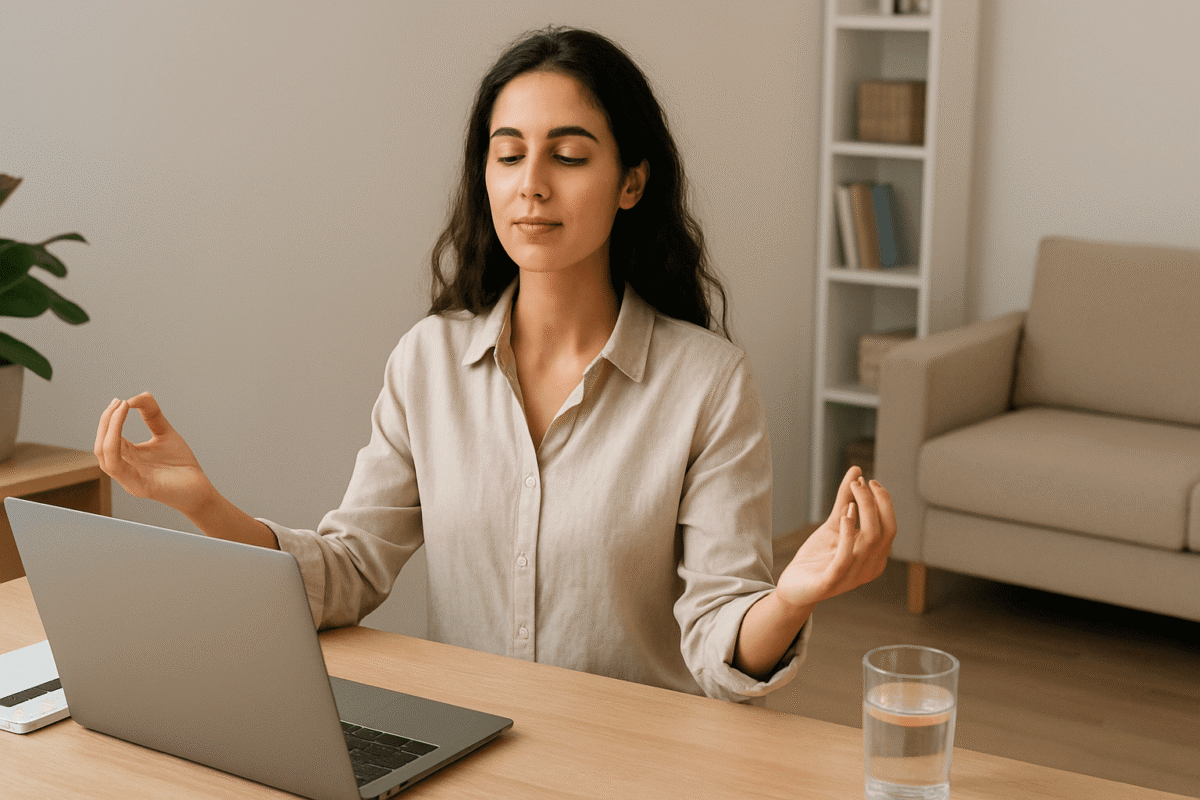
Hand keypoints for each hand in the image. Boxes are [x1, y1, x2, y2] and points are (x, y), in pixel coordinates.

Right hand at [94, 392, 214, 516]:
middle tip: (118, 402)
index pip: (107, 437)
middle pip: (101, 445)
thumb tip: (138, 396)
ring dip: (109, 430)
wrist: (201, 489)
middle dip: (106, 421)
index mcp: (128, 457)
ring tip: (120, 410)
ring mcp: (129, 479)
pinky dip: (115, 446)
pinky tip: (124, 432)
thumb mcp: (165, 433)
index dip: (109, 418)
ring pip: (104, 455)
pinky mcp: (140, 487)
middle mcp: (125, 469)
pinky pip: (117, 468)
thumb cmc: (182, 465)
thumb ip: (151, 415)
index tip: (119, 400)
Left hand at [774, 466, 896, 610]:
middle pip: (885, 531)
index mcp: (875, 556)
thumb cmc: (818, 557)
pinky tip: (845, 514)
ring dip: (864, 509)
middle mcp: (870, 568)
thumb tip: (856, 470)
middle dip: (876, 502)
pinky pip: (846, 556)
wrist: (795, 587)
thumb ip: (845, 500)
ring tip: (853, 489)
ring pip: (870, 540)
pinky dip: (849, 532)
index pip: (890, 526)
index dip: (884, 502)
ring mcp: (853, 577)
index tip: (868, 481)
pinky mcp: (831, 582)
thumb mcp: (833, 525)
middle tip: (861, 482)